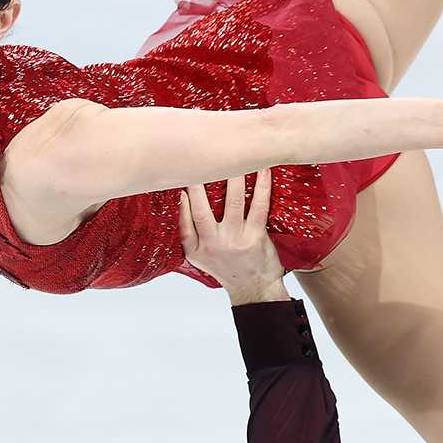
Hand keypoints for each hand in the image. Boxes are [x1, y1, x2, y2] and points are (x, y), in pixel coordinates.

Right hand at [178, 168, 288, 302]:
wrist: (254, 288)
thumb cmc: (226, 267)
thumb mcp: (198, 255)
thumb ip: (188, 230)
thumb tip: (181, 196)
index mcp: (195, 248)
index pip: (183, 218)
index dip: (181, 196)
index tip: (179, 175)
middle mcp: (213, 244)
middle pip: (202, 208)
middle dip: (200, 181)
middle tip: (202, 155)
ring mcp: (235, 240)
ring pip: (233, 201)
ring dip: (234, 176)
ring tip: (236, 154)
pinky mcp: (256, 237)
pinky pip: (258, 206)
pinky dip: (261, 186)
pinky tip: (262, 169)